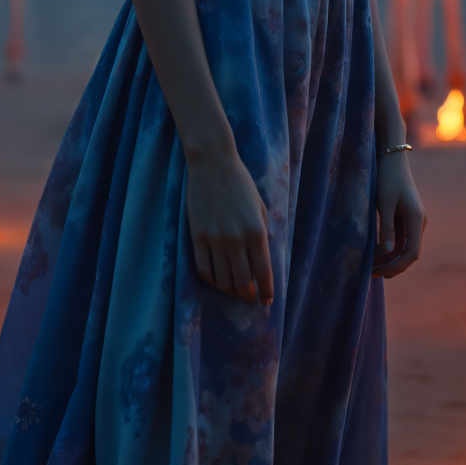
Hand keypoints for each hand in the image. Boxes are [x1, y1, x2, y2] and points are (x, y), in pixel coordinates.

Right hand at [186, 149, 273, 304]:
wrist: (213, 163)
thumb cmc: (241, 183)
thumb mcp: (260, 207)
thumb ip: (263, 234)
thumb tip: (263, 260)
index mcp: (257, 231)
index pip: (264, 272)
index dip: (267, 291)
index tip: (268, 301)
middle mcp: (237, 239)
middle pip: (243, 282)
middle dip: (249, 295)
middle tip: (251, 298)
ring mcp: (215, 239)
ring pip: (223, 280)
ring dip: (231, 290)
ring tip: (235, 290)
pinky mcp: (197, 237)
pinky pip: (204, 270)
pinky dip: (212, 280)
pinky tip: (217, 279)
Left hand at [371, 151, 425, 278]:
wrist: (392, 157)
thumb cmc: (386, 177)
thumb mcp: (384, 202)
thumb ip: (386, 228)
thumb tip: (387, 252)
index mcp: (416, 218)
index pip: (412, 253)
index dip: (396, 266)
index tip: (378, 271)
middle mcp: (419, 221)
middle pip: (410, 253)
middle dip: (393, 266)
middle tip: (372, 273)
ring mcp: (414, 220)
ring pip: (405, 248)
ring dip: (391, 259)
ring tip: (371, 266)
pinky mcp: (406, 217)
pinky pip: (401, 239)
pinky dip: (390, 249)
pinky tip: (376, 254)